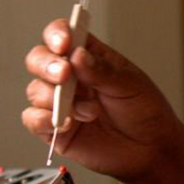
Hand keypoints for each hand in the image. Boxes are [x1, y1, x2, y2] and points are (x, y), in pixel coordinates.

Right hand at [22, 20, 183, 183]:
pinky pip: (32, 119)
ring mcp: (60, 102)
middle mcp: (70, 77)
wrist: (151, 149)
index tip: (64, 43)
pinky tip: (67, 123)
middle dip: (47, 65)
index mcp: (90, 57)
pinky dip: (43, 119)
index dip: (57, 34)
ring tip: (91, 111)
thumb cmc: (144, 111)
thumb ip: (102, 71)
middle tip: (65, 75)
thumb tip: (77, 55)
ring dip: (57, 98)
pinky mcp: (54, 129)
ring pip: (35, 89)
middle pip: (39, 59)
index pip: (63, 34)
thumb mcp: (130, 85)